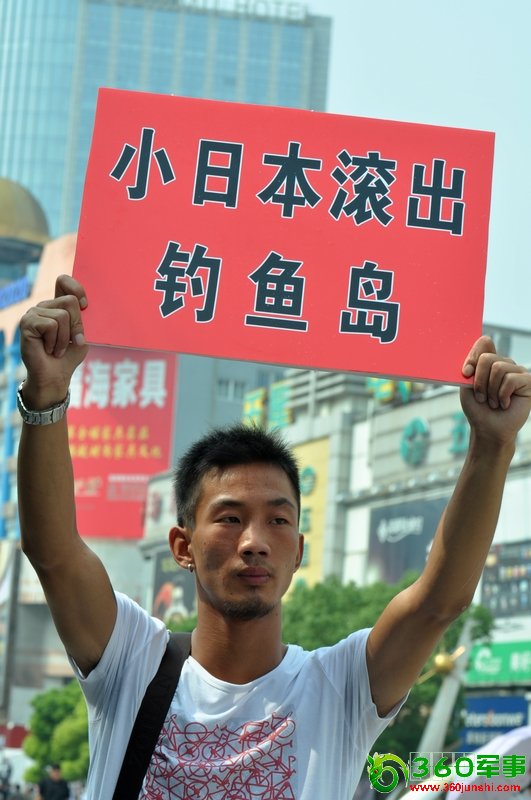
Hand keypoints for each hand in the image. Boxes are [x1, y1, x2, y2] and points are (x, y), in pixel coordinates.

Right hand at [19, 274, 87, 406]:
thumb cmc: (69, 356)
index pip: (63, 281)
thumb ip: (82, 319)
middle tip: (71, 342)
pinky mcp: (27, 323)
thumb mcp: (81, 335)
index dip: (76, 288)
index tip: (85, 305)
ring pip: (62, 315)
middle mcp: (44, 306)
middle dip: (77, 325)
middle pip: (70, 301)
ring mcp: (34, 313)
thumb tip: (84, 305)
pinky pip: (51, 325)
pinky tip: (49, 349)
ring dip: (65, 338)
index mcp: (57, 305)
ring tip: (57, 348)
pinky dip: (55, 341)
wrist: (55, 376)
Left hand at [460, 336, 530, 444]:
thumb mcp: (467, 385)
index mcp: (489, 362)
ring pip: (499, 368)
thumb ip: (473, 364)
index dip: (473, 356)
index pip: (484, 342)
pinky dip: (502, 395)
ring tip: (493, 402)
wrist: (488, 429)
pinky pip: (511, 379)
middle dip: (479, 381)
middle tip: (481, 397)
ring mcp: (518, 372)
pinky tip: (504, 404)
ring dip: (491, 390)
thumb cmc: (477, 408)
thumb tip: (486, 340)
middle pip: (487, 358)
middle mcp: (505, 364)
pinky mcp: (528, 381)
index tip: (466, 374)